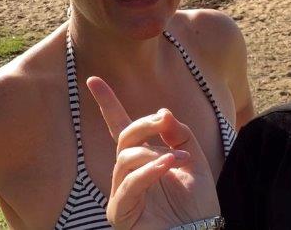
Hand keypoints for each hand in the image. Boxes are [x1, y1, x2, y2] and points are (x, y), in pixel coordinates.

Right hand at [87, 76, 219, 229]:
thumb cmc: (197, 203)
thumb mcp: (194, 158)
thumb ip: (179, 133)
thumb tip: (162, 112)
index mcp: (143, 158)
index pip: (120, 126)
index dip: (107, 103)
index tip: (93, 79)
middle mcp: (128, 173)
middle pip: (125, 136)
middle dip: (144, 124)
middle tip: (164, 120)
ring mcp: (122, 192)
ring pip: (125, 158)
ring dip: (153, 153)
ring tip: (178, 158)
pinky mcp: (120, 212)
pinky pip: (129, 185)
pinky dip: (149, 171)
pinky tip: (168, 165)